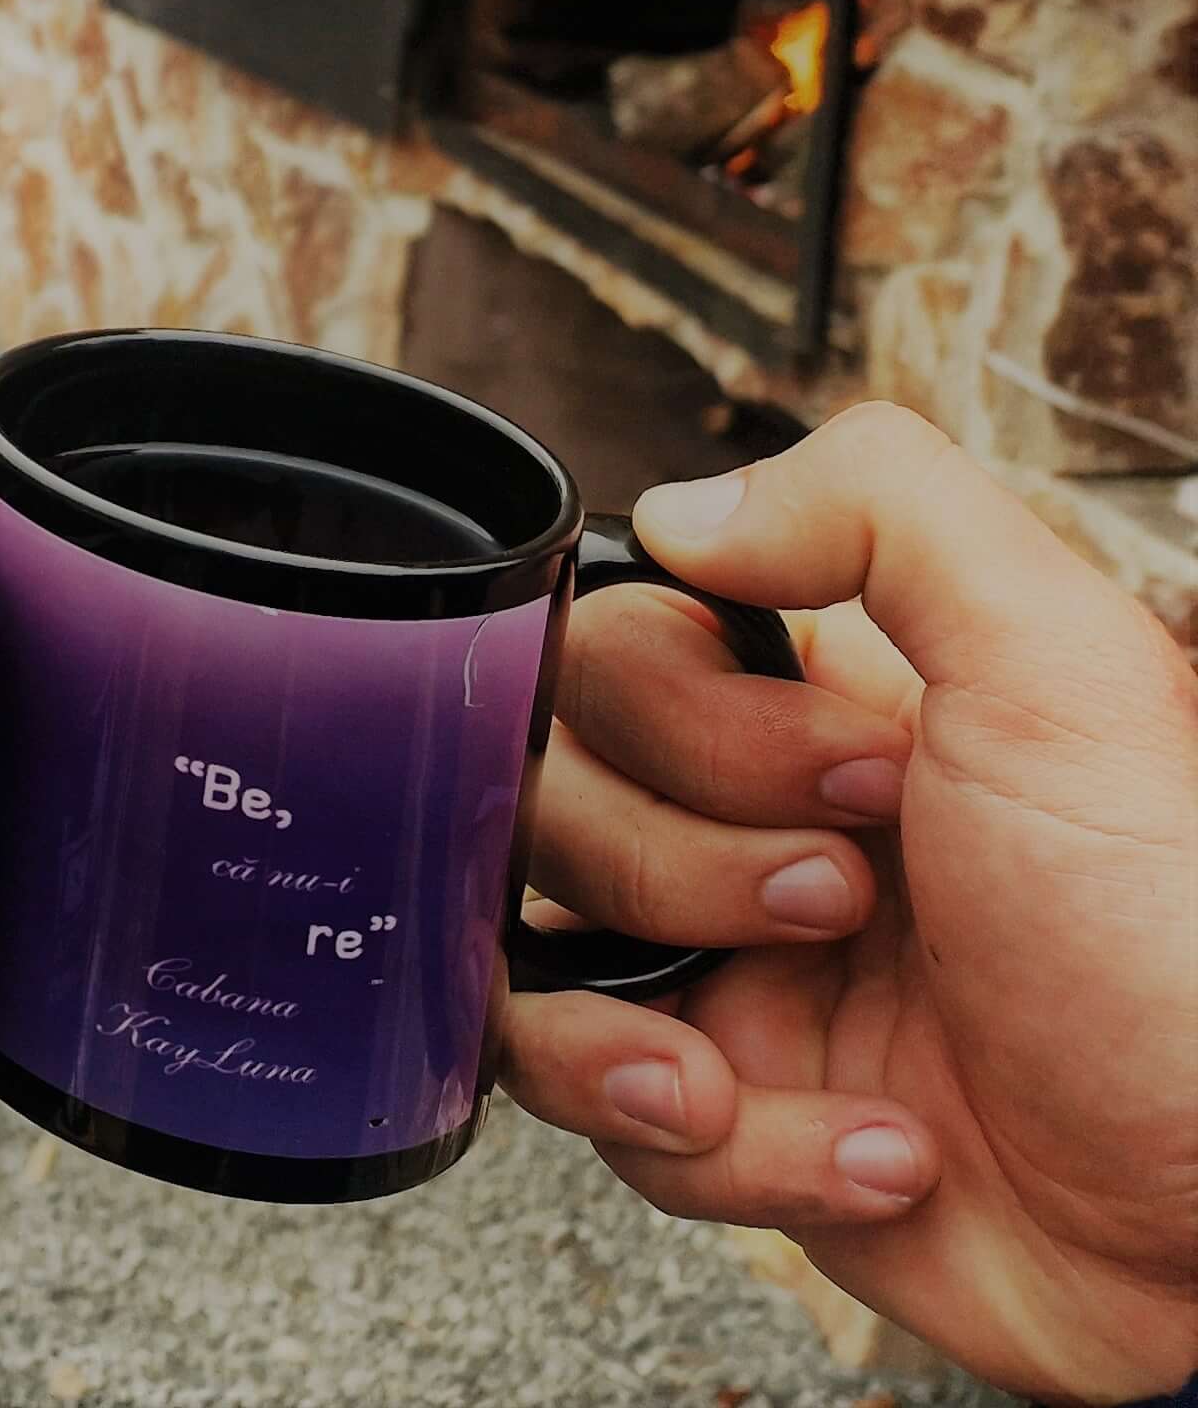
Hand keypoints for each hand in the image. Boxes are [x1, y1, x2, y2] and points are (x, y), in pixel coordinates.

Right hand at [495, 404, 1197, 1403]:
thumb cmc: (1187, 958)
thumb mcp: (1071, 676)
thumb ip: (886, 514)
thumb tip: (679, 507)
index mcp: (830, 714)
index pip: (610, 652)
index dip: (684, 721)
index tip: (852, 778)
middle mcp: (761, 833)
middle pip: (545, 802)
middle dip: (681, 874)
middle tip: (845, 911)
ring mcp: (739, 983)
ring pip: (527, 961)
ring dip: (645, 1024)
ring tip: (801, 1066)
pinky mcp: (734, 1125)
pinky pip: (609, 1123)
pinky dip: (726, 1152)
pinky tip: (867, 1150)